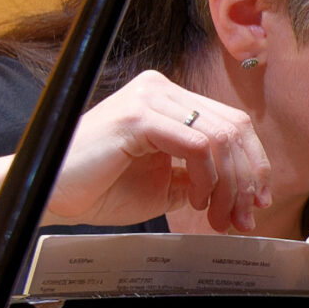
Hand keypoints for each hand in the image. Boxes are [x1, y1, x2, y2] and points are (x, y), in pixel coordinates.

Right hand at [44, 69, 271, 232]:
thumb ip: (199, 179)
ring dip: (229, 185)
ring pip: (221, 138)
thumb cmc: (98, 187)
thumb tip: (239, 194)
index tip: (256, 203)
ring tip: (216, 216)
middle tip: (243, 218)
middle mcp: (162, 90)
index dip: (253, 165)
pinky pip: (198, 145)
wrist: (52, 192)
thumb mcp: (164, 185)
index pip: (231, 124)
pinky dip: (207, 178)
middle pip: (235, 127)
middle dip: (247, 180)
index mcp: (169, 100)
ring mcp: (150, 99)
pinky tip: (196, 201)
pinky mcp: (139, 117)